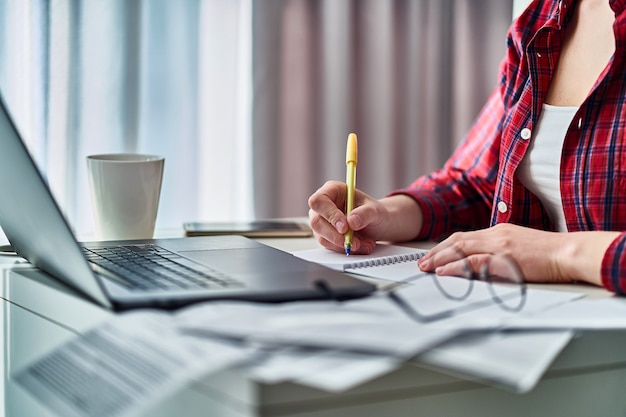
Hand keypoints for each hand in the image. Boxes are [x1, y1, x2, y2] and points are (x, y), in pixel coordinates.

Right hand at [308, 181, 421, 253]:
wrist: (377, 225)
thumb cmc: (373, 212)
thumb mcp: (375, 210)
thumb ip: (365, 213)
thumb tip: (352, 221)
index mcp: (332, 190)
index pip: (319, 201)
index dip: (329, 214)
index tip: (344, 227)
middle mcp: (323, 205)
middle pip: (317, 221)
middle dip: (336, 235)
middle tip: (354, 242)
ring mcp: (322, 221)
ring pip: (322, 237)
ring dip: (342, 244)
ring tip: (363, 244)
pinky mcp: (325, 235)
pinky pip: (329, 246)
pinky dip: (344, 249)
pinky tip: (359, 246)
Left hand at [417, 223, 617, 286]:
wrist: (569, 252)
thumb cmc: (549, 254)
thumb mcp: (518, 249)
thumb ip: (499, 253)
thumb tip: (482, 265)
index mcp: (497, 232)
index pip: (463, 237)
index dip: (445, 247)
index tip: (432, 256)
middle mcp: (494, 235)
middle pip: (457, 241)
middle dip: (436, 253)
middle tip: (421, 263)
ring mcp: (499, 245)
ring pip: (461, 249)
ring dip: (440, 259)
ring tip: (426, 268)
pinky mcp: (505, 258)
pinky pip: (474, 262)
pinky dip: (456, 266)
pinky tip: (444, 272)